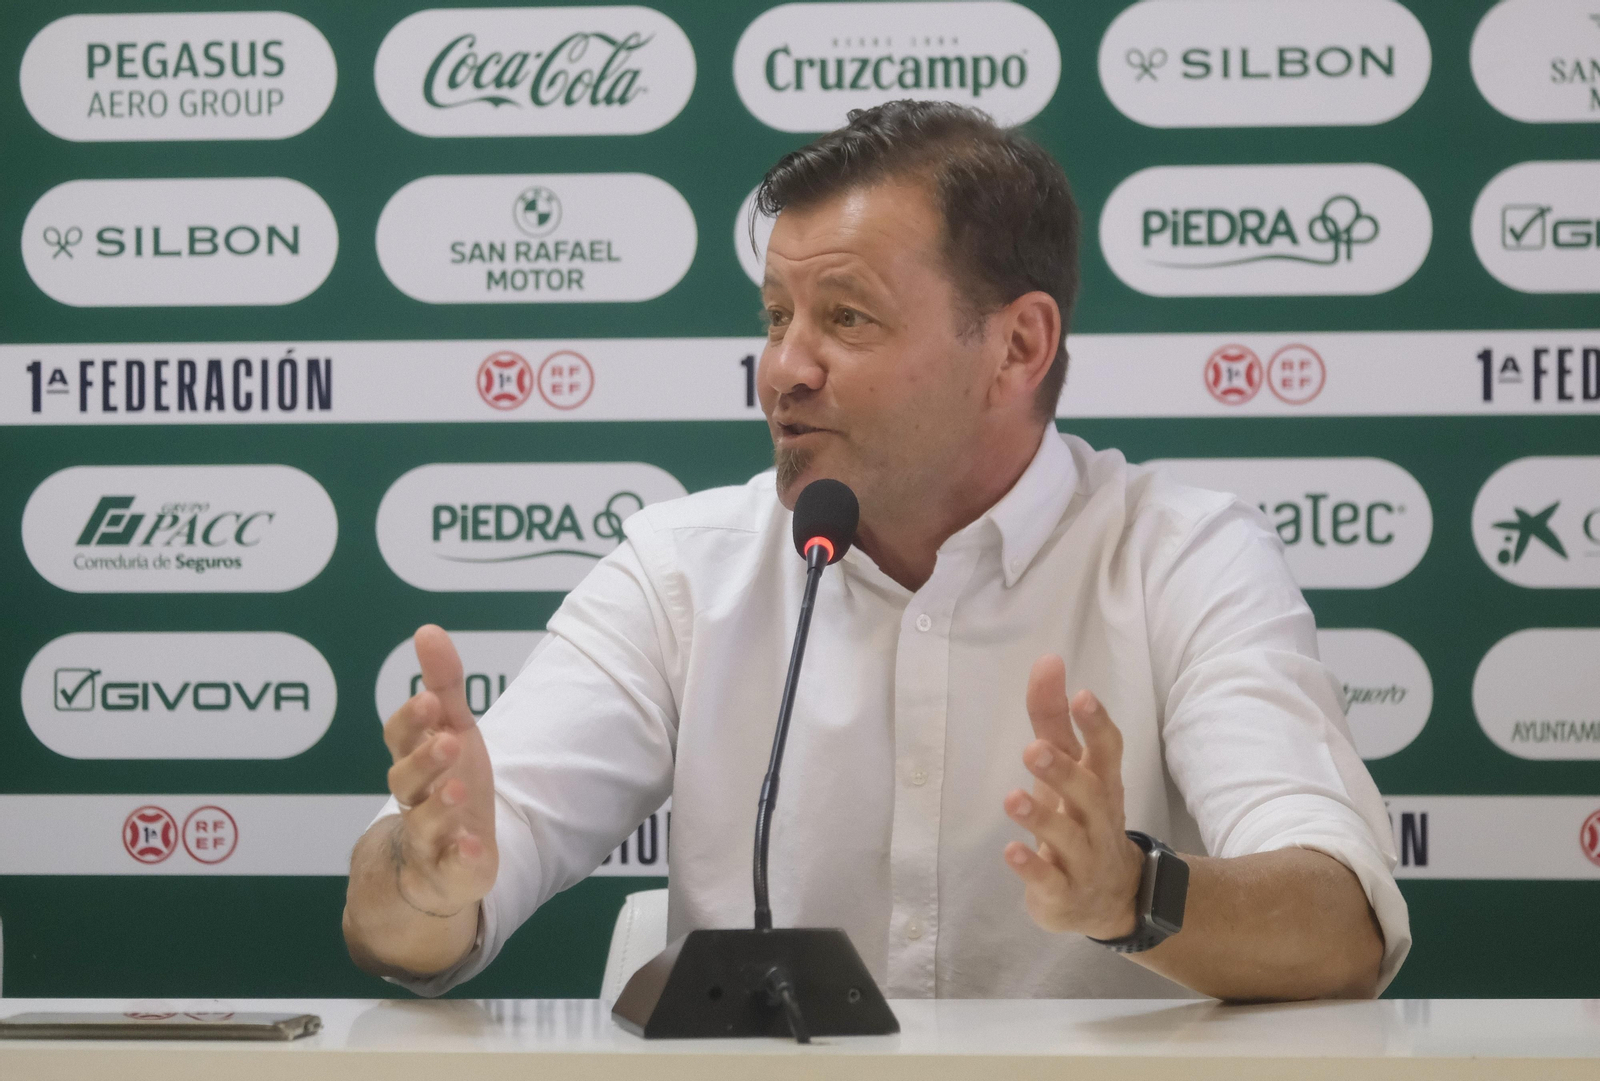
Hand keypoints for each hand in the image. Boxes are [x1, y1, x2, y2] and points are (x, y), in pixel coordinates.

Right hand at [382, 625, 497, 917]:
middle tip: (449, 741)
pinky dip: (463, 860)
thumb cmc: (448, 781)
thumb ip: (444, 682)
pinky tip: (477, 848)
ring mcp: (431, 839)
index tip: (430, 699)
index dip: (412, 719)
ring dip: (440, 806)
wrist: (441, 860)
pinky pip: (454, 869)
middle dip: (425, 759)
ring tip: (459, 788)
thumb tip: (427, 629)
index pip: (401, 736)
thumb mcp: (454, 729)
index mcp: (416, 762)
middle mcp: (416, 800)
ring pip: (425, 823)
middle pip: (407, 780)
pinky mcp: (452, 872)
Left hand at [1002, 654, 1144, 939]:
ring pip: (1068, 837)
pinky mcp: (1062, 892)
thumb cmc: (1082, 818)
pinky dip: (1032, 867)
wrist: (1113, 899)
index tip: (1082, 695)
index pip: (1107, 751)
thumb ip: (1054, 718)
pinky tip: (1011, 852)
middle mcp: (1098, 819)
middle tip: (1033, 749)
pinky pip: (1050, 880)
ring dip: (1041, 819)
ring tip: (1012, 799)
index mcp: (1101, 784)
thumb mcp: (1070, 769)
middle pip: (1088, 793)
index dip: (1096, 724)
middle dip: (1063, 771)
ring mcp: (1083, 859)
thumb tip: (1047, 661)